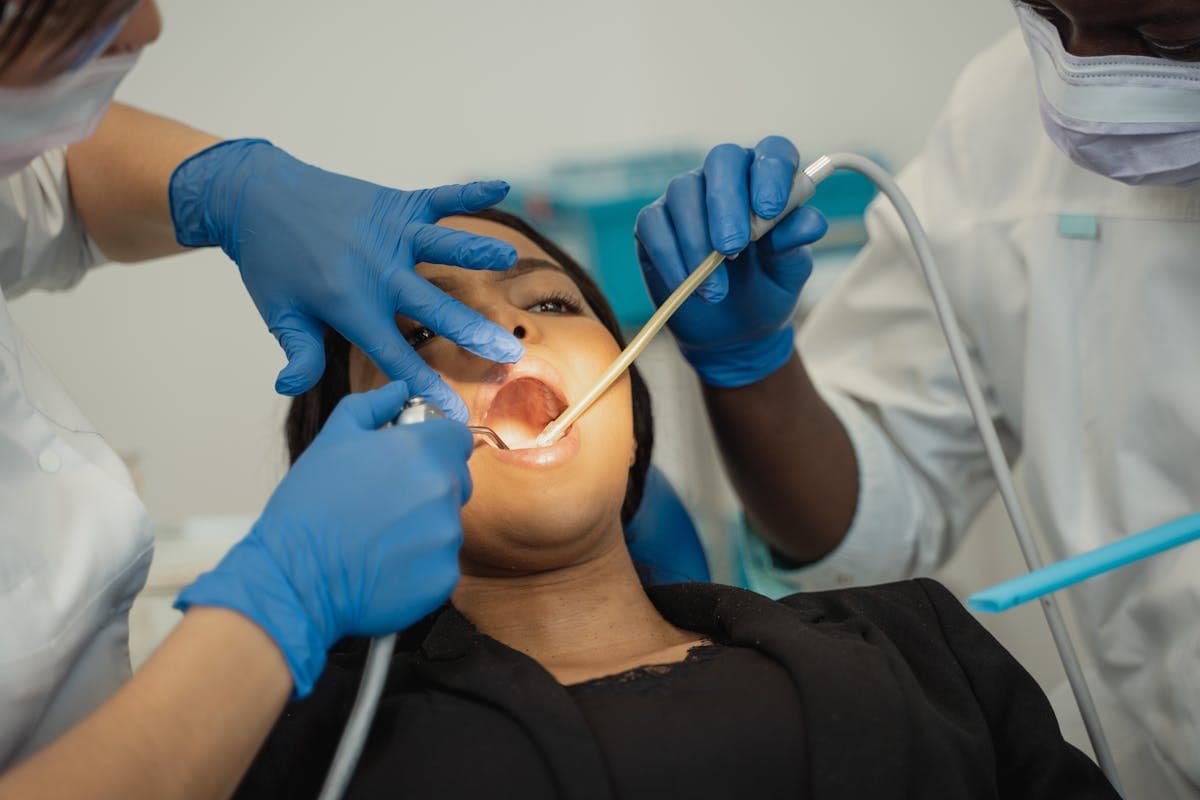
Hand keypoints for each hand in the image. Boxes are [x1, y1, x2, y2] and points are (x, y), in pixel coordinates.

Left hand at [169, 139, 523, 419]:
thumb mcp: (280, 314)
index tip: (454, 412)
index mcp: (349, 303)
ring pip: (441, 245)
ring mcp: (389, 233)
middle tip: (510, 354)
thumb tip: (291, 387)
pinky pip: (438, 198)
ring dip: (475, 250)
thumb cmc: (270, 260)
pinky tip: (501, 187)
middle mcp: (376, 269)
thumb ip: (299, 354)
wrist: (256, 196)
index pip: (395, 354)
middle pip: (434, 307)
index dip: (426, 385)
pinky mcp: (394, 203)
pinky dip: (470, 191)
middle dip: (474, 332)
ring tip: (509, 259)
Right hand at [176, 381, 470, 696]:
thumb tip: (400, 388)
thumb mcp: (332, 439)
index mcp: (421, 449)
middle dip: (429, 488)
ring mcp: (447, 535)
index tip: (411, 463)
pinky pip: (442, 563)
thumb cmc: (307, 508)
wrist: (293, 577)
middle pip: (456, 481)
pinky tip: (384, 566)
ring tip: (377, 538)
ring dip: (423, 529)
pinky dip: (420, 566)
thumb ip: (373, 406)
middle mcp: (442, 489)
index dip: (435, 447)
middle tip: (385, 505)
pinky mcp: (444, 576)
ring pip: (448, 524)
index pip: (458, 438)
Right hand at [635, 136, 826, 387]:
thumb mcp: (790, 269)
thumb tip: (810, 223)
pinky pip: (655, 226)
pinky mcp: (654, 223)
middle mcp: (726, 177)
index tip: (770, 209)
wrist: (734, 328)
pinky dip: (670, 257)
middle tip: (732, 247)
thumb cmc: (767, 286)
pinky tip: (688, 285)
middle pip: (722, 160)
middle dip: (726, 203)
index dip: (772, 173)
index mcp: (768, 178)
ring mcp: (687, 196)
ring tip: (716, 289)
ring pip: (684, 193)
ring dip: (697, 242)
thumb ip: (795, 243)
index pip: (774, 152)